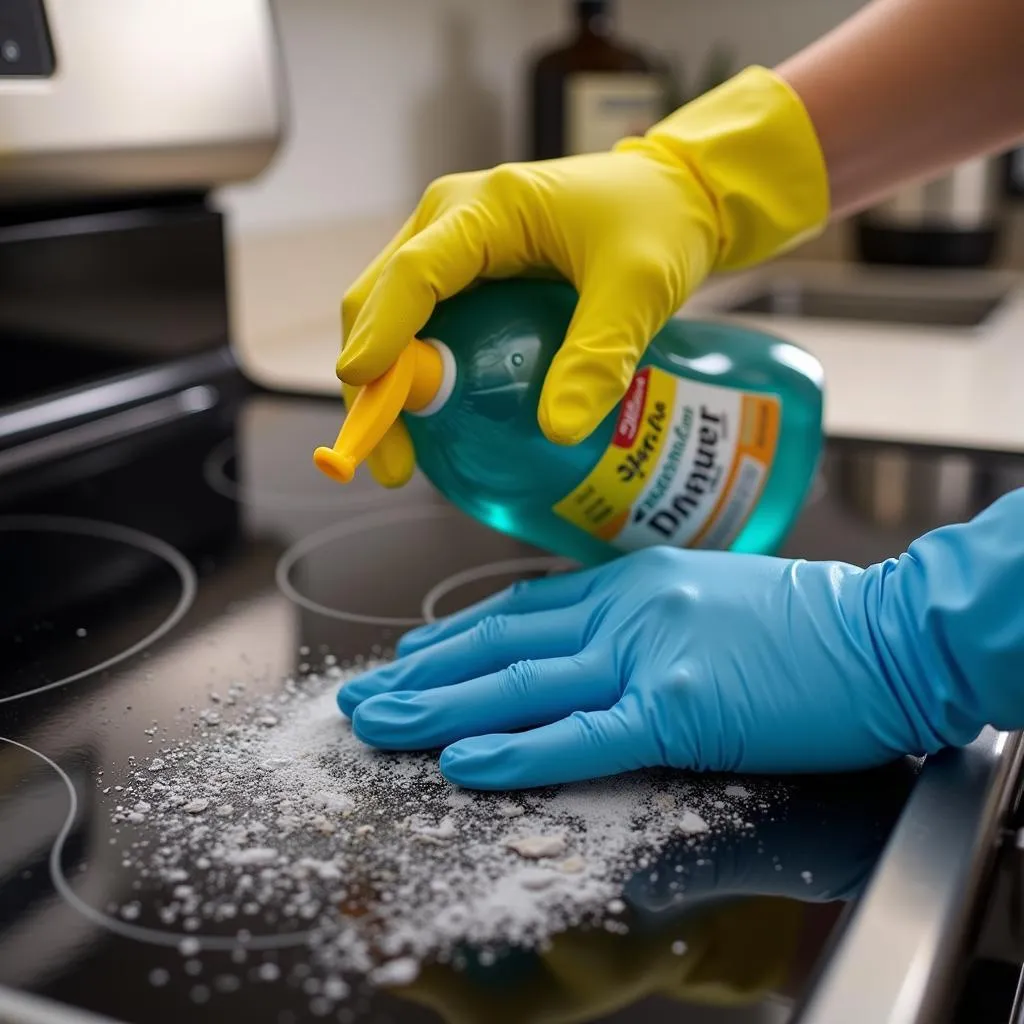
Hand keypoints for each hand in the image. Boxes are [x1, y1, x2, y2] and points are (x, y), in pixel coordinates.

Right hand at [336, 66, 828, 485]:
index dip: (381, 336)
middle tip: (394, 460)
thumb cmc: (657, 222)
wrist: (674, 195)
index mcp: (486, 210)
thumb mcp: (638, 286)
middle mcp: (451, 220)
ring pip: (389, 315)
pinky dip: (416, 371)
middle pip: (379, 301)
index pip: (413, 275)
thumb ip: (598, 354)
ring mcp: (452, 244)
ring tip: (407, 454)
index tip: (363, 392)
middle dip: (372, 383)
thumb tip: (556, 432)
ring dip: (387, 384)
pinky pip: (421, 322)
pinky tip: (435, 417)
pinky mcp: (465, 270)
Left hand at [337, 544, 962, 789]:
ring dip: (440, 707)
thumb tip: (589, 639)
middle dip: (423, 674)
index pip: (521, 612)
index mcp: (630, 583)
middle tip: (363, 696)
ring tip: (378, 724)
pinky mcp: (681, 707)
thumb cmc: (807, 626)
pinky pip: (583, 733)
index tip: (409, 655)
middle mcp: (625, 609)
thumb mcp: (705, 599)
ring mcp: (649, 654)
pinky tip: (463, 762)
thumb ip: (640, 617)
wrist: (889, 634)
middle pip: (501, 645)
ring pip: (521, 683)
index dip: (456, 637)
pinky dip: (520, 749)